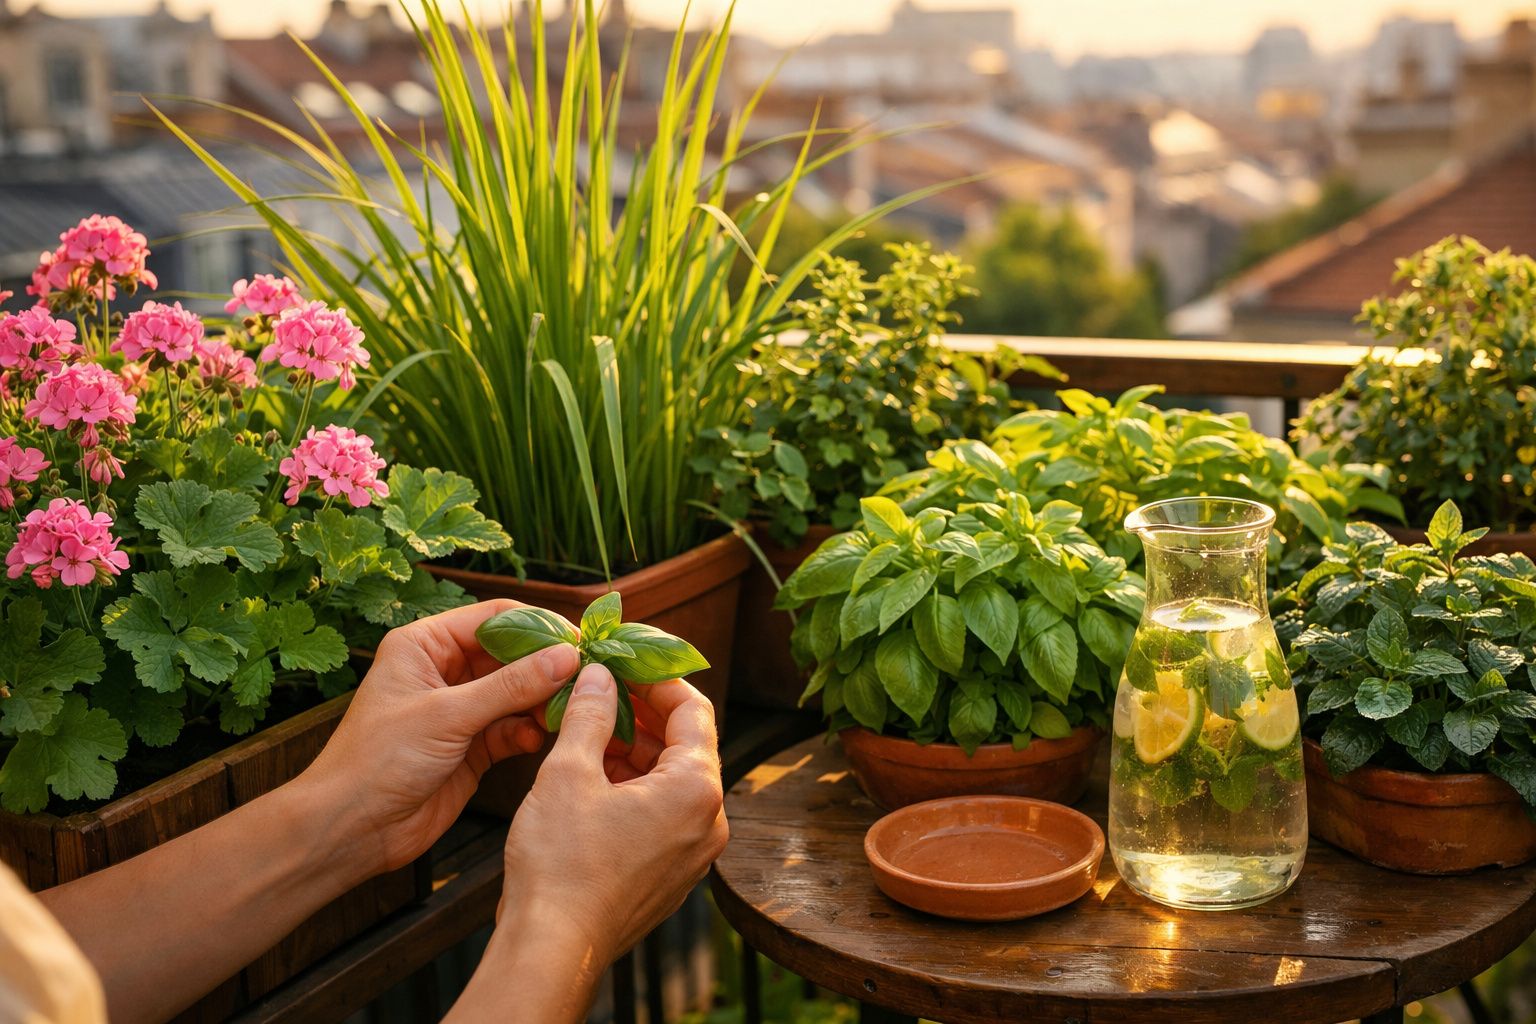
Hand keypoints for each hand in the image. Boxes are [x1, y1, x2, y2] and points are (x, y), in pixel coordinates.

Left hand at [297, 600, 579, 876]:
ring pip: (517, 692)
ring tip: (568, 709)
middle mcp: (444, 671)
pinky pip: (513, 728)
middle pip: (511, 654)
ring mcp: (460, 710)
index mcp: (425, 645)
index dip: (538, 626)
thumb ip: (511, 685)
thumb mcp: (447, 715)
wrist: (351, 829)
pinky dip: (529, 730)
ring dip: (542, 700)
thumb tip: (568, 656)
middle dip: (546, 666)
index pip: (494, 618)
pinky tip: (540, 737)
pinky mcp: (472, 747)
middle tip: (587, 676)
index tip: (580, 641)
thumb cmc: (379, 760)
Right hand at [500, 664, 728, 964]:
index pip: (693, 710)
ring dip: (636, 752)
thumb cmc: (561, 865)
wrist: (552, 947)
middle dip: (643, 715)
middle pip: (686, 746)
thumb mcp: (569, 772)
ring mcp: (693, 853)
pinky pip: (664, 815)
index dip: (657, 680)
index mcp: (696, 789)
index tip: (625, 665)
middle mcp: (709, 822)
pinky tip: (595, 777)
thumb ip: (590, 716)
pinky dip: (636, 788)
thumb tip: (599, 677)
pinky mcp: (672, 875)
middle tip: (603, 691)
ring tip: (590, 731)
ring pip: (673, 782)